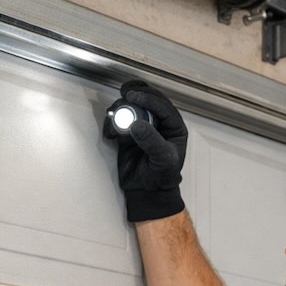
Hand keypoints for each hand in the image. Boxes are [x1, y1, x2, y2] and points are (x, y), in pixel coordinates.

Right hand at [104, 80, 188, 221]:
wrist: (147, 191)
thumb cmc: (162, 177)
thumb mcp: (162, 159)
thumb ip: (152, 141)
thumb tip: (136, 124)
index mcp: (174, 127)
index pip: (163, 106)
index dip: (149, 99)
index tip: (134, 97)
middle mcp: (159, 123)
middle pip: (147, 99)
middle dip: (136, 94)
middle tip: (125, 95)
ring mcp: (143, 126)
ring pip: (131, 107)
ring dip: (122, 108)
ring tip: (117, 118)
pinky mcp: (128, 133)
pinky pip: (119, 120)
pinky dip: (112, 122)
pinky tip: (111, 134)